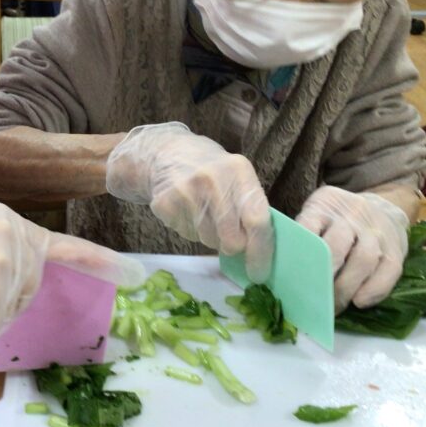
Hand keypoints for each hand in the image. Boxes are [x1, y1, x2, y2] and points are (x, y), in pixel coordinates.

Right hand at [0, 202, 144, 338]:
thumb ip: (4, 250)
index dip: (102, 263)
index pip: (65, 245)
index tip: (136, 275)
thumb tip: (23, 282)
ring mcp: (4, 268)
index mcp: (10, 222)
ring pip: (11, 311)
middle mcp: (14, 239)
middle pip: (30, 289)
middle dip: (6, 297)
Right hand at [106, 122, 272, 280]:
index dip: (260, 252)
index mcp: (239, 170)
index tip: (259, 273)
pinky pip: (186, 234)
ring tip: (204, 214)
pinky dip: (189, 230)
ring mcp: (185, 190)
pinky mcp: (164, 202)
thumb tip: (259, 252)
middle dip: (232, 246)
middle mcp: (213, 178)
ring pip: (208, 239)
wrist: (166, 153)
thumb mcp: (236, 177)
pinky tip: (187, 210)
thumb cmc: (211, 171)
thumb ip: (249, 207)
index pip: (257, 220)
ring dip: (210, 236)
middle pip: (232, 238)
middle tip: (228, 239)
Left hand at [295, 186, 408, 311]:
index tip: (291, 277)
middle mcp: (351, 216)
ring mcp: (375, 232)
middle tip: (312, 299)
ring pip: (364, 258)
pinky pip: (390, 270)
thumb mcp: (316, 213)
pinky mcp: (396, 248)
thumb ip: (302, 234)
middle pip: (337, 246)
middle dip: (324, 275)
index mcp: (323, 207)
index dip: (301, 252)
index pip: (308, 226)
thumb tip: (279, 268)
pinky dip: (375, 289)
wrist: (381, 203)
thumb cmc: (337, 218)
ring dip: (347, 286)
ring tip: (333, 307)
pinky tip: (360, 302)